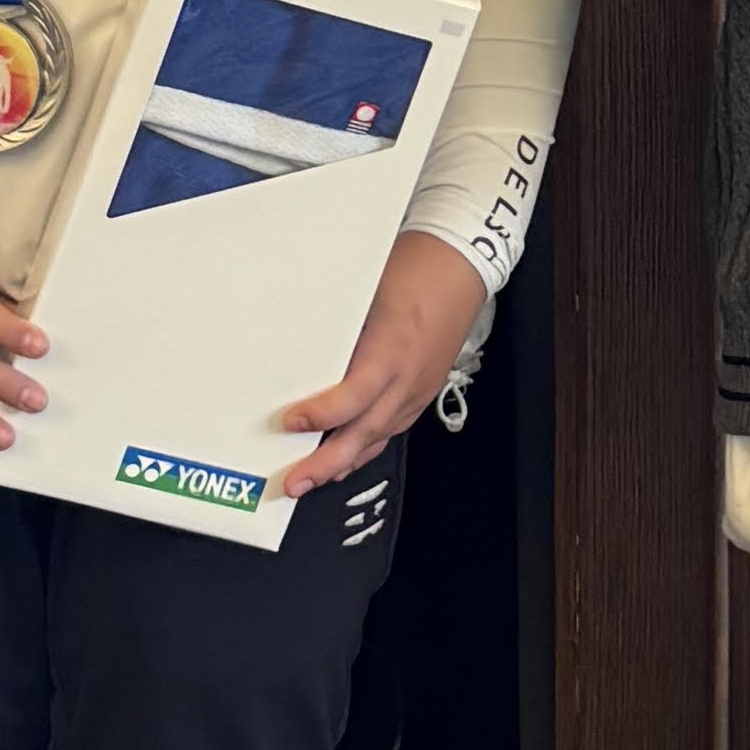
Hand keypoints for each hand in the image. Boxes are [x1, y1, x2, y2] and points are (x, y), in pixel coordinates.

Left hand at [271, 231, 487, 497]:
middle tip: (294, 483)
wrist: (458, 266)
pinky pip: (392, 429)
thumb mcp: (363, 293)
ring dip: (343, 464)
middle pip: (365, 432)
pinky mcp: (422, 391)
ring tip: (311, 481)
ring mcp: (417, 388)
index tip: (291, 422)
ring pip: (378, 438)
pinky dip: (365, 448)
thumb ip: (335, 329)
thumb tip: (296, 351)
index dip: (321, 415)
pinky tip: (347, 458)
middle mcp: (406, 377)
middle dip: (326, 464)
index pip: (354, 396)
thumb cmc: (412, 269)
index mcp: (391, 349)